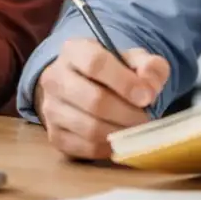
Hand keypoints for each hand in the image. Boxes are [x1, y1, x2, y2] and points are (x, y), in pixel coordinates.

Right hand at [35, 38, 169, 160]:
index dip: (125, 82)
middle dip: (127, 113)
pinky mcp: (54, 135)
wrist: (85, 88)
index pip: (95, 63)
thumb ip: (150, 67)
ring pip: (89, 128)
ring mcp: (50, 108)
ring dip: (120, 133)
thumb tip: (149, 88)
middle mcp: (55, 78)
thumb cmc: (113, 72)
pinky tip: (120, 140)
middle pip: (94, 100)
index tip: (147, 97)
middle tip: (146, 119)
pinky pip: (85, 148)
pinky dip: (109, 148)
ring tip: (136, 130)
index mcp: (74, 51)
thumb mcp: (134, 60)